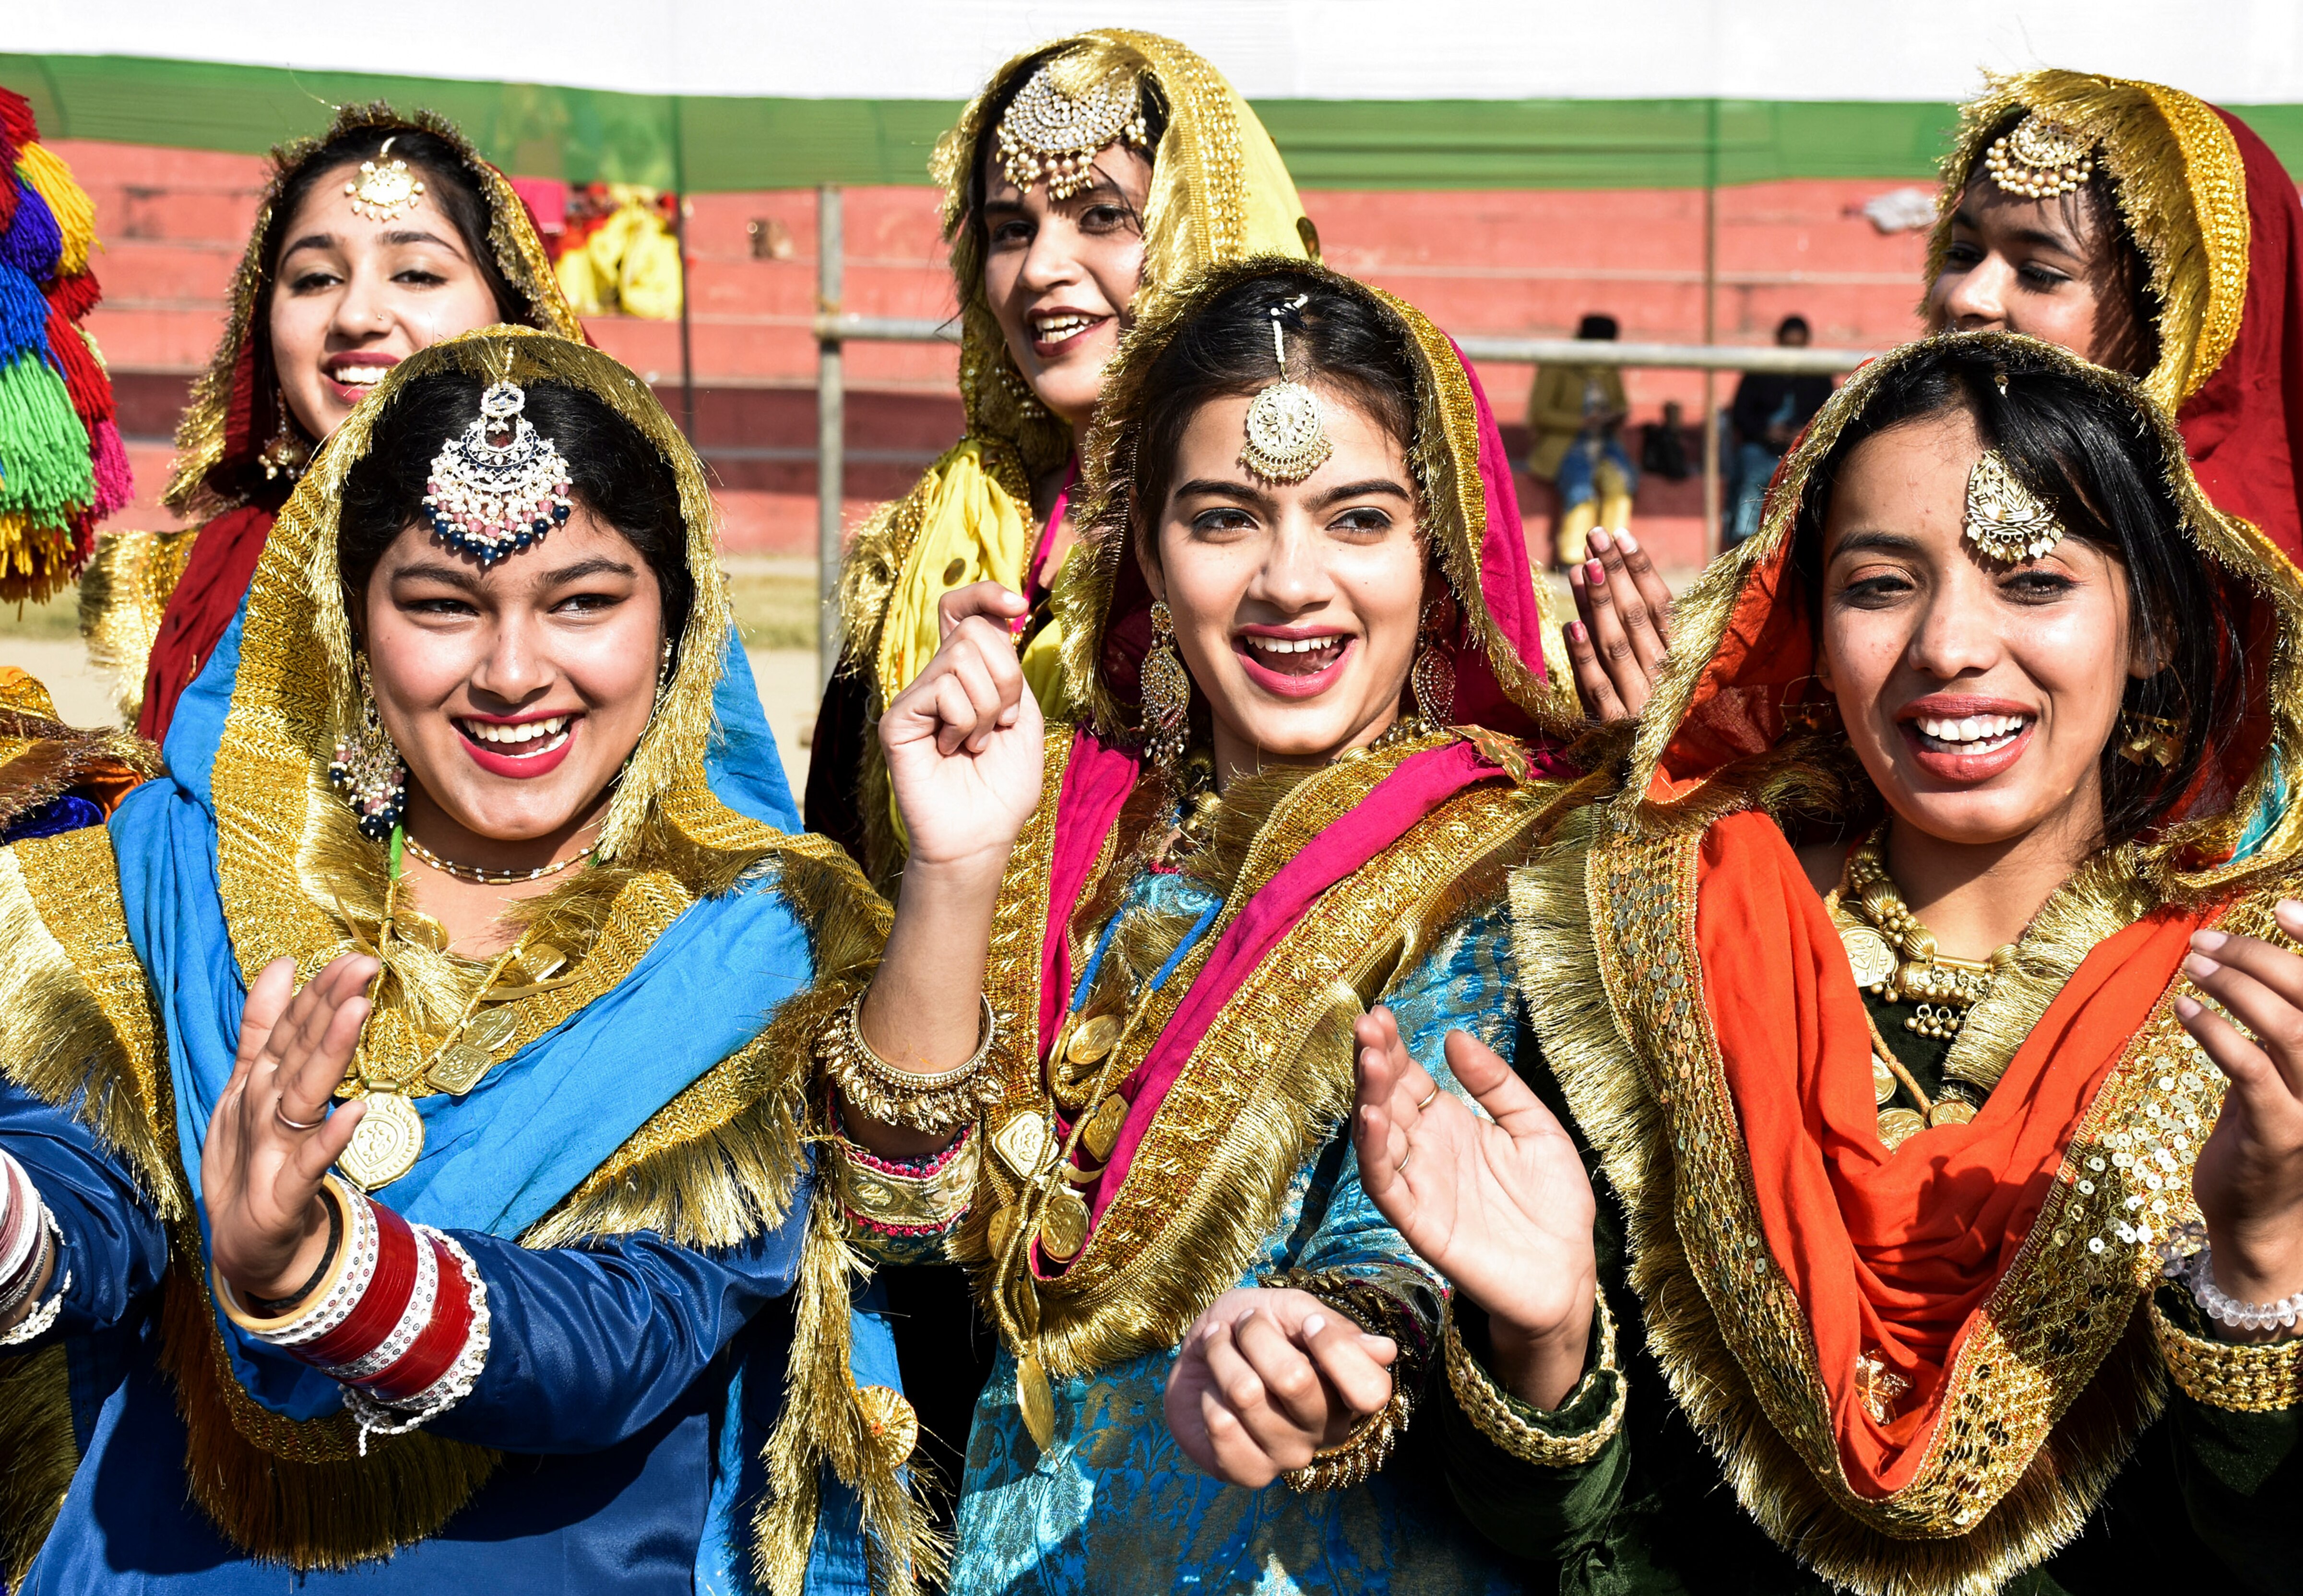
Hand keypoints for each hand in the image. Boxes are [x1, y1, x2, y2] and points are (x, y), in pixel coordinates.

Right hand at [202, 954, 373, 1300]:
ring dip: (329, 1053)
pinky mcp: (283, 1195)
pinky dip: (329, 1140)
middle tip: (363, 964)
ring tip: (357, 1012)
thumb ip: (264, 1027)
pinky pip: (309, 1164)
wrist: (250, 1243)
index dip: (321, 991)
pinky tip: (355, 1112)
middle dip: (328, 1006)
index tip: (356, 956)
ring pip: (304, 1095)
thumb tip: (282, 965)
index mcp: (262, 1082)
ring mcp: (272, 1150)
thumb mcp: (253, 1087)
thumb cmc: (256, 1156)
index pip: (293, 1028)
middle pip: (299, 1051)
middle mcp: (265, 1108)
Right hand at [879, 580, 1044, 875]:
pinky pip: (943, 689)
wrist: (981, 837)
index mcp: (968, 675)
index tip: (1018, 604)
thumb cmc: (1003, 787)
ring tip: (975, 744)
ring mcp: (914, 697)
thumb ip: (1011, 673)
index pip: (963, 610)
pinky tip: (953, 751)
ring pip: (962, 657)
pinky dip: (964, 723)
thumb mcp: (1025, 721)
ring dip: (987, 709)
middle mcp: (937, 679)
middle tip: (1000, 724)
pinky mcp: (897, 718)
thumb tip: (999, 623)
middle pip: (975, 632)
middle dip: (1006, 679)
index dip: (986, 593)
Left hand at [1163, 1286, 1396, 1487]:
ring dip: (1221, 1358)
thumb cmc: (1251, 1327)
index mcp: (1348, 1392)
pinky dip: (1208, 1399)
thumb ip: (1335, 1327)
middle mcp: (1327, 1430)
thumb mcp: (1290, 1309)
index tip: (1308, 1322)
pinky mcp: (1250, 1473)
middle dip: (1256, 1336)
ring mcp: (1290, 1455)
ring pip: (1246, 1395)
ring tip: (1218, 1346)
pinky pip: (1222, 1430)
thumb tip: (1386, 1351)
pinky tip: (1212, 1395)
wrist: (1198, 1350)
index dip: (1335, 1349)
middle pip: (1294, 1380)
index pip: (1371, 1391)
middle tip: (1243, 1323)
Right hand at [1353, 1009, 1595, 1406]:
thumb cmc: (1554, 1204)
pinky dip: (1373, 1152)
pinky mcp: (1420, 1223)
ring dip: (1368, 1098)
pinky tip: (1373, 1118)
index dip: (1392, 1047)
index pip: (1408, 1078)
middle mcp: (1426, 1150)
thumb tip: (1454, 1037)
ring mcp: (1420, 1185)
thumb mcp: (1536, 1128)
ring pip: (1377, 1137)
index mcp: (1450, 1124)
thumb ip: (1497, 1085)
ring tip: (1369, 1061)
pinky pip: (1386, 1185)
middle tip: (1367, 1026)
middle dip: (1373, 1062)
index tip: (1380, 1014)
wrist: (1568, 1274)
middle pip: (1386, 1099)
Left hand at [1564, 527, 1671, 722]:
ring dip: (1597, 603)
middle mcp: (1664, 677)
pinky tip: (1572, 625)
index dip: (1640, 569)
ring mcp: (1639, 701)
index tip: (1620, 535)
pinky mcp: (1613, 727)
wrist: (1669, 777)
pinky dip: (1585, 657)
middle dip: (1613, 574)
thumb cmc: (1672, 717)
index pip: (1662, 605)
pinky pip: (1597, 687)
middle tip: (1594, 535)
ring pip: (1615, 643)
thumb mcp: (1678, 675)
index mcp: (1685, 660)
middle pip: (1635, 616)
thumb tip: (1629, 584)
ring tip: (1580, 564)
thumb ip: (1658, 636)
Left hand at [2176, 905, 2302, 1328]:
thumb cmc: (2264, 1139)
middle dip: (2261, 958)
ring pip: (2289, 1029)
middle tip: (2206, 940)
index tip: (2283, 908)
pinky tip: (2186, 1011)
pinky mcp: (2281, 1135)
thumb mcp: (2277, 1077)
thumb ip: (2274, 1030)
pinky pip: (2251, 1070)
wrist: (2260, 1224)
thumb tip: (2244, 970)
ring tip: (2193, 965)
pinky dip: (2217, 1033)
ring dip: (2236, 988)